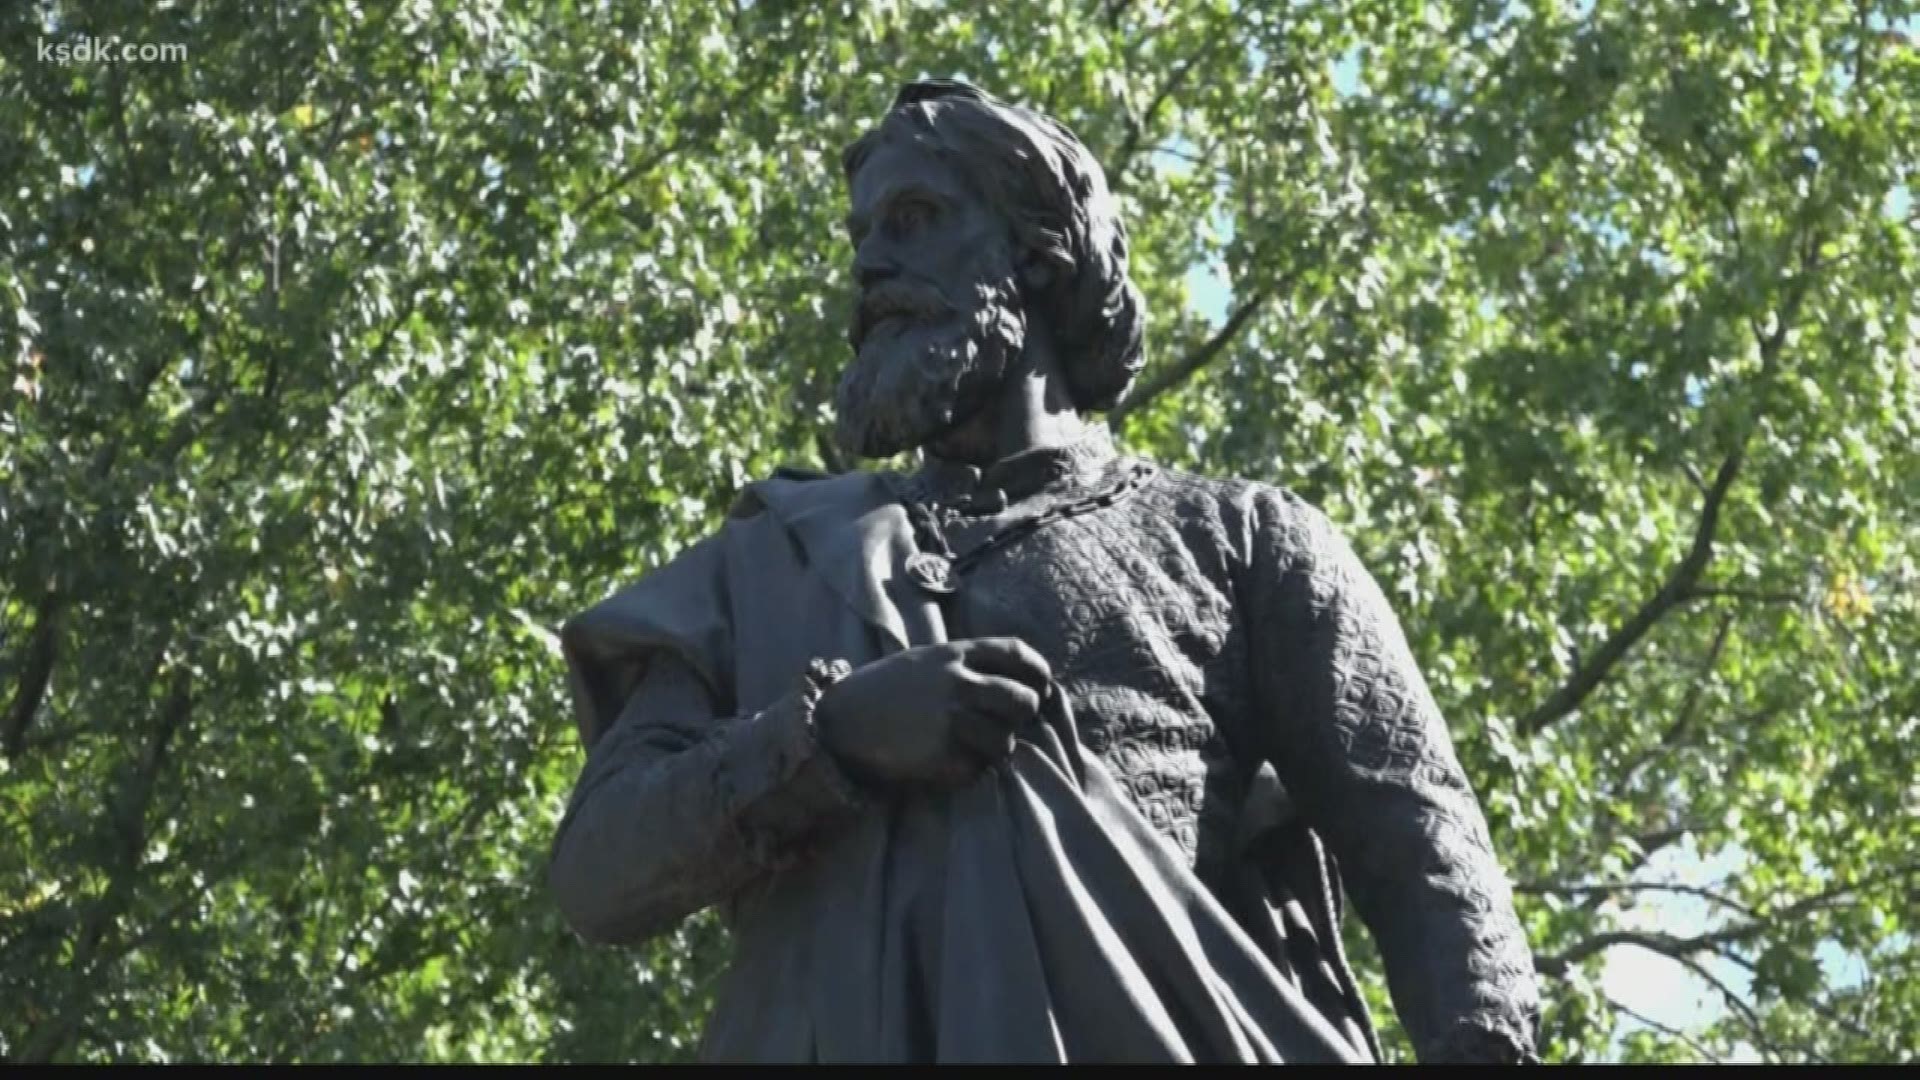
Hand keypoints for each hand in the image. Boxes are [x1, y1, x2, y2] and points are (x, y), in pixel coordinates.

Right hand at [815, 637, 1052, 789]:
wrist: (840, 721)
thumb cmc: (885, 690)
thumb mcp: (926, 661)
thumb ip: (967, 665)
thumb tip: (1018, 682)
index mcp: (955, 653)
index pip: (1018, 653)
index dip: (1038, 671)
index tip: (1041, 686)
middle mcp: (958, 683)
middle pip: (1023, 700)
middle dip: (1023, 715)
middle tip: (1008, 723)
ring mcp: (950, 720)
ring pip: (1005, 741)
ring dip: (996, 749)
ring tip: (971, 747)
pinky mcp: (941, 756)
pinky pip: (978, 770)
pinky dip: (968, 771)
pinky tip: (945, 761)